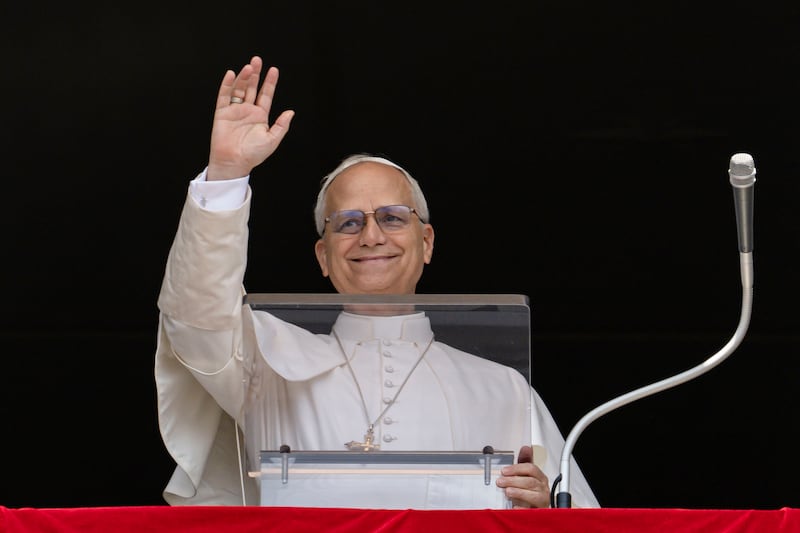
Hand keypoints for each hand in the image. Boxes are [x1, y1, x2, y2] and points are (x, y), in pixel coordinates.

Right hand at [207, 55, 294, 180]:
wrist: (234, 162)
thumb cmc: (253, 154)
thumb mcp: (272, 140)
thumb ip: (281, 125)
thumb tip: (291, 112)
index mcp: (260, 116)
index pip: (266, 95)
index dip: (270, 83)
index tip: (274, 70)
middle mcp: (247, 111)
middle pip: (252, 88)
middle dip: (255, 74)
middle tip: (258, 60)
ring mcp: (234, 110)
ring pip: (239, 89)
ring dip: (244, 77)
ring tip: (249, 67)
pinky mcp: (222, 112)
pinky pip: (224, 95)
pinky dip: (227, 84)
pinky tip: (232, 74)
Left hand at [496, 445, 550, 507]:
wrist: (538, 509)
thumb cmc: (532, 491)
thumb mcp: (528, 475)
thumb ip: (525, 462)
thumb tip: (526, 448)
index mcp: (540, 477)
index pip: (531, 469)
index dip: (516, 468)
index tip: (504, 471)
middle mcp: (543, 489)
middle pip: (530, 482)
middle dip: (513, 481)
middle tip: (501, 481)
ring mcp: (542, 501)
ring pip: (533, 495)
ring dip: (518, 492)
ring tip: (507, 492)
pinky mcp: (539, 513)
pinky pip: (531, 511)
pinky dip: (522, 508)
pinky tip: (514, 507)